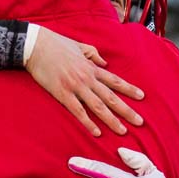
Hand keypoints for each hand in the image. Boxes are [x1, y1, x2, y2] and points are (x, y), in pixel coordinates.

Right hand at [25, 26, 143, 136]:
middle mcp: (87, 78)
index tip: (141, 97)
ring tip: (123, 130)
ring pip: (98, 106)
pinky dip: (88, 122)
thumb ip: (94, 54)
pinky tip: (97, 132)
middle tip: (140, 122)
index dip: (129, 89)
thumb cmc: (56, 44)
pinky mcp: (63, 94)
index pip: (114, 80)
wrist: (37, 46)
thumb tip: (105, 63)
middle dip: (126, 110)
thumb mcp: (80, 46)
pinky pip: (78, 111)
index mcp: (91, 67)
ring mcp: (76, 87)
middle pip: (111, 97)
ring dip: (112, 120)